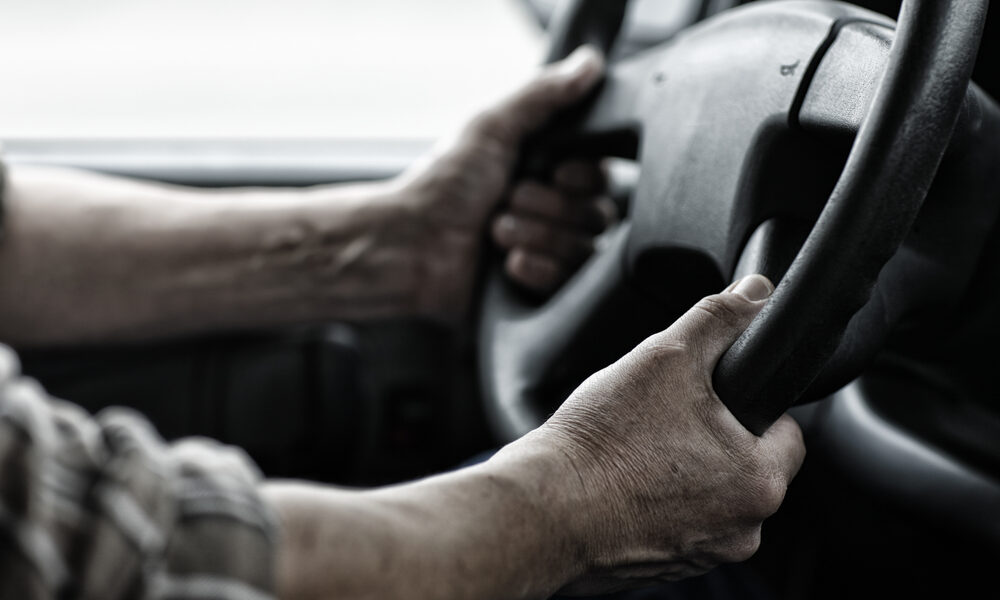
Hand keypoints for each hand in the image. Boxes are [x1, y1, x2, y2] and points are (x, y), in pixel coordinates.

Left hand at [395, 46, 608, 322]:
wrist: (410, 247)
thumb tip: (589, 61)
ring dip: (538, 236)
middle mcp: (554, 212)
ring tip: (496, 232)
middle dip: (549, 209)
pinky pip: (570, 284)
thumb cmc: (442, 185)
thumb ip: (542, 94)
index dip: (583, 178)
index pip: (603, 177)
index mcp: (548, 172)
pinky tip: (507, 263)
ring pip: (585, 250)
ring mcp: (549, 253)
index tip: (556, 173)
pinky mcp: (541, 290)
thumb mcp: (491, 127)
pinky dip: (538, 269)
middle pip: (598, 215)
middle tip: (507, 201)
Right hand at [494, 275, 805, 593]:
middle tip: (665, 417)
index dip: (751, 403)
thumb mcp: (666, 357)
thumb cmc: (603, 442)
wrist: (543, 509)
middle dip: (713, 438)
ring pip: (710, 496)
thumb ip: (719, 319)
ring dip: (685, 472)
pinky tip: (623, 481)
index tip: (713, 395)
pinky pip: (677, 523)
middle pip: (746, 466)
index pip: (787, 432)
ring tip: (638, 449)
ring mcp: (703, 556)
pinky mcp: (665, 569)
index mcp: (760, 482)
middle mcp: (742, 531)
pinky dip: (657, 503)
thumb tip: (757, 292)